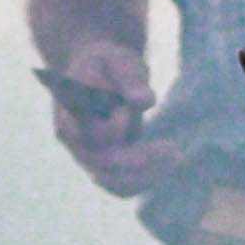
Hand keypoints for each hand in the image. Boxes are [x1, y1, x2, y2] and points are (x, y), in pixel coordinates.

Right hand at [44, 45, 183, 197]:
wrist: (94, 72)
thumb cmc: (107, 62)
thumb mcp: (118, 58)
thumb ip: (128, 76)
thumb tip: (144, 101)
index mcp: (69, 113)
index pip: (87, 135)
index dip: (109, 129)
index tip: (128, 112)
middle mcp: (75, 141)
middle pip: (103, 164)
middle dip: (139, 160)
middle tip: (172, 149)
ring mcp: (89, 156)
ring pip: (113, 182)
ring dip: (145, 176)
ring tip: (175, 157)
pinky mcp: (106, 164)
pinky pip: (122, 185)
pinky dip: (145, 179)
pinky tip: (168, 163)